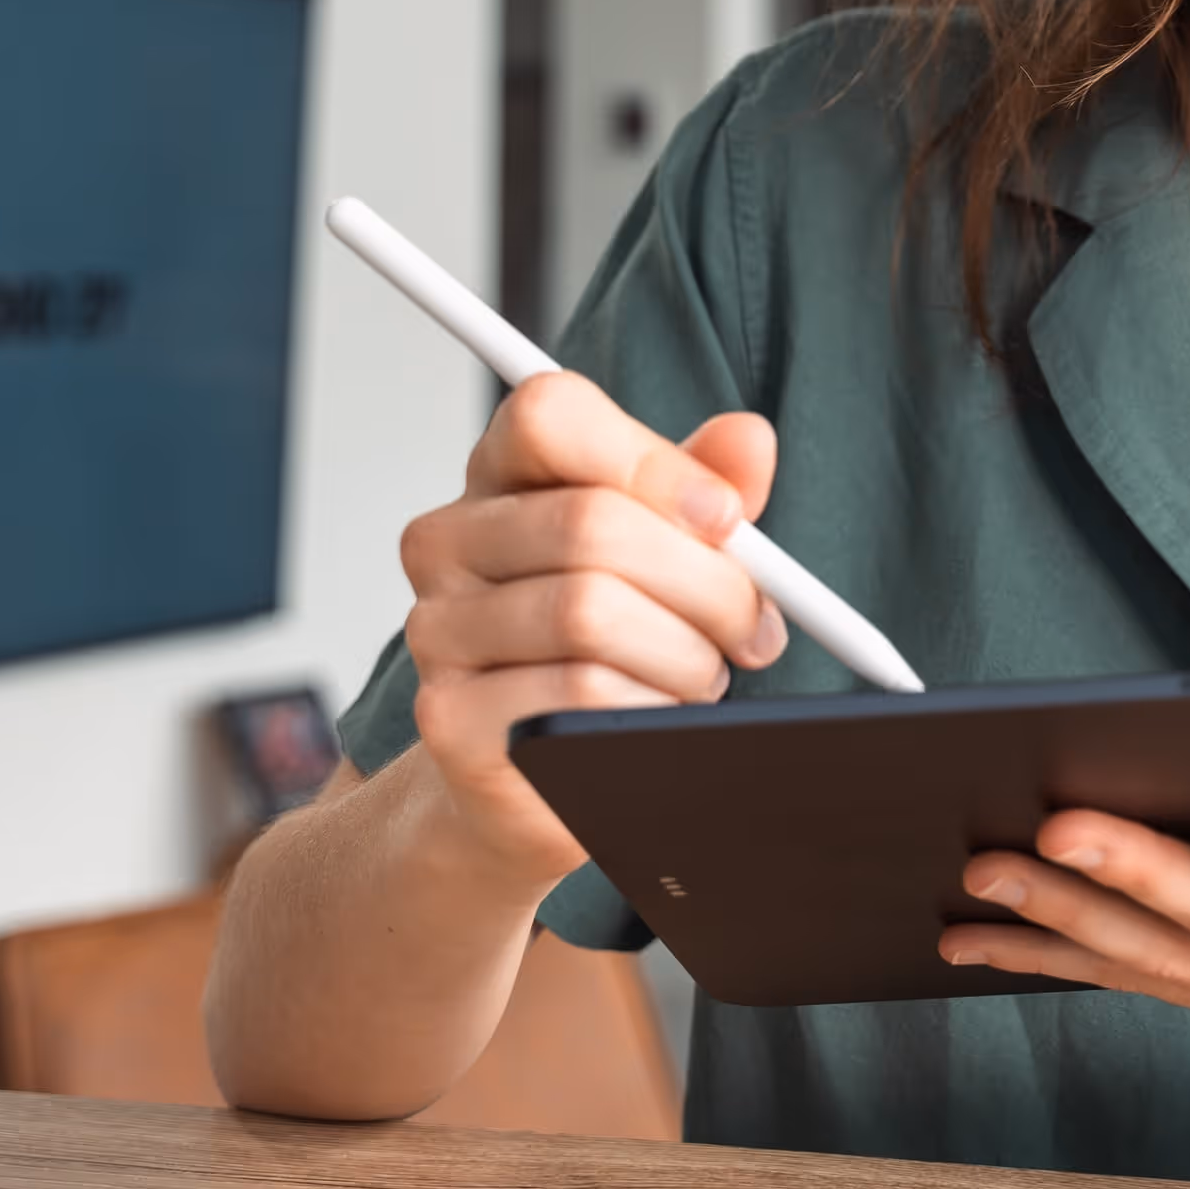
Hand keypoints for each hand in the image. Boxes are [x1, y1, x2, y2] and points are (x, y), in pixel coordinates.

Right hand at [397, 372, 787, 885]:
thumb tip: (748, 438)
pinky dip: (647, 708)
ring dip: (683, 653)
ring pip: (589, 614)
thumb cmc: (613, 643)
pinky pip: (578, 696)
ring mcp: (436, 629)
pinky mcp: (448, 716)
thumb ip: (707, 488)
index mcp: (500, 475)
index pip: (549, 413)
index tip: (727, 518)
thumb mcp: (670, 549)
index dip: (653, 460)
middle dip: (707, 582)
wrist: (537, 774)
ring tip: (702, 674)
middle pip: (591, 523)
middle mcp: (447, 541)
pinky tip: (656, 717)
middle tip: (753, 625)